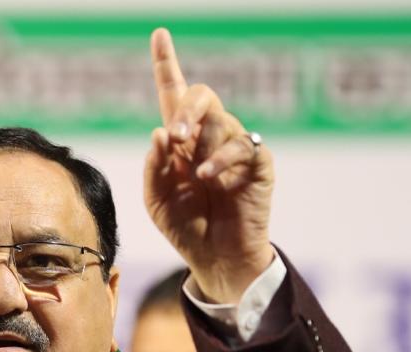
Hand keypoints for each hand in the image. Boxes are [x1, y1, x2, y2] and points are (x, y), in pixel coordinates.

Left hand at [144, 27, 275, 303]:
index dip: (166, 64)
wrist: (215, 258)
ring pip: (220, 119)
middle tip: (175, 135)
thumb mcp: (156, 200)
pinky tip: (208, 178)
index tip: (159, 34)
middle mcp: (208, 138)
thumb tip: (159, 133)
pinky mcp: (258, 164)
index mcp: (181, 142)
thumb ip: (153, 167)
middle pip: (200, 96)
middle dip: (186, 109)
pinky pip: (243, 146)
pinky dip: (221, 160)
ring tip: (194, 175)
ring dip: (201, 141)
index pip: (174, 95)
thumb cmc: (185, 227)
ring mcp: (234, 148)